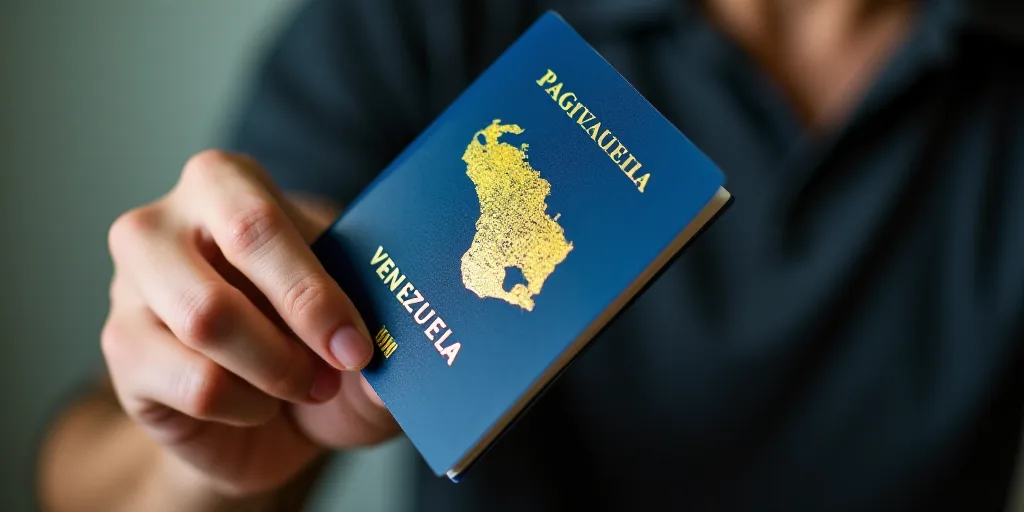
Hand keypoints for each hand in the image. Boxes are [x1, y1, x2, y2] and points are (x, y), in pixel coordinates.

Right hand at [101, 150, 399, 497]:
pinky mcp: (122, 351)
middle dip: (297, 328)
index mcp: (225, 184)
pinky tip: (259, 405)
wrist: (271, 412)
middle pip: (224, 267)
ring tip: (307, 385)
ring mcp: (130, 287)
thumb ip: (382, 329)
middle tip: (342, 366)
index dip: (312, 290)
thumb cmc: (316, 339)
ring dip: (276, 370)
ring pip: (206, 324)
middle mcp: (162, 224)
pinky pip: (195, 386)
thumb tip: (394, 365)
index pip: (258, 221)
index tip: (358, 346)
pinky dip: (247, 407)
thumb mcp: (358, 322)